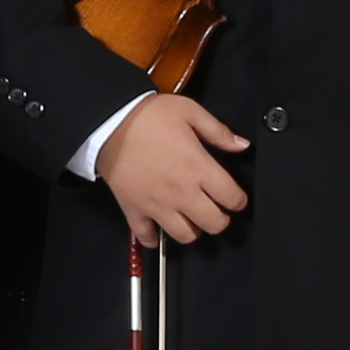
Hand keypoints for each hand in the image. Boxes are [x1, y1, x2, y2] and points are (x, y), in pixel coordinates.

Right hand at [100, 93, 248, 247]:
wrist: (108, 122)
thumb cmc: (147, 116)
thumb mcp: (189, 111)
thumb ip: (218, 131)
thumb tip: (242, 145)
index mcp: (198, 168)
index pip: (233, 199)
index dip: (239, 200)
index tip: (235, 196)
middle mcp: (181, 192)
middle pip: (214, 224)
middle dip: (221, 218)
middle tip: (216, 208)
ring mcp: (158, 205)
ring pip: (186, 235)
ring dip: (192, 229)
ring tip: (190, 217)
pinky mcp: (135, 209)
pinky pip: (147, 237)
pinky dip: (154, 238)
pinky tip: (158, 228)